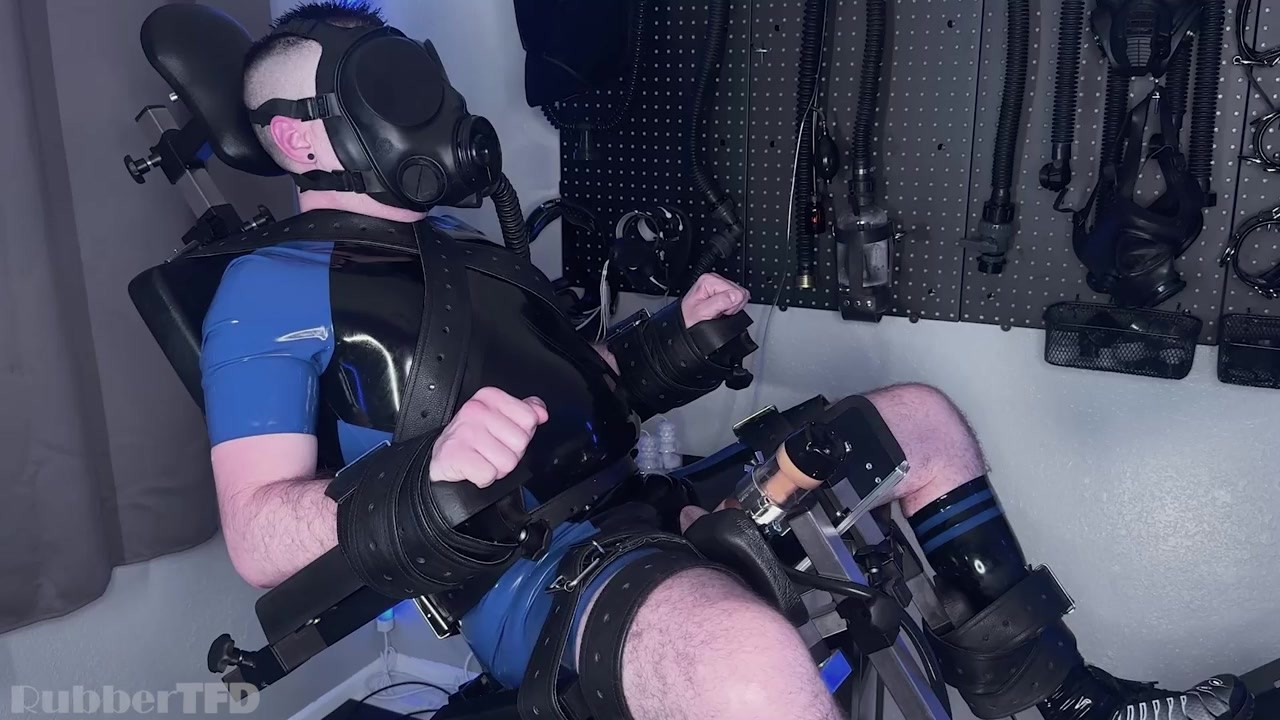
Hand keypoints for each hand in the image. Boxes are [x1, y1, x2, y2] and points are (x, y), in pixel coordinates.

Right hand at [429, 387, 548, 487]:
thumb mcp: (500, 419)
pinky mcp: (456, 454)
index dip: (521, 433)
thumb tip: (541, 411)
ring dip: (497, 468)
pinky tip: (474, 469)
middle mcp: (475, 410)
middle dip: (509, 453)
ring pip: (508, 462)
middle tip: (490, 450)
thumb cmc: (472, 440)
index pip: (529, 418)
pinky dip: (484, 478)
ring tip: (482, 459)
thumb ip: (524, 412)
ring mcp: (465, 432)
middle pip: (521, 442)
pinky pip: (489, 474)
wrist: (442, 460)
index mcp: (489, 397)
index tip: (502, 435)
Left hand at [681, 273, 749, 327]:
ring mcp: (720, 284)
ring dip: (732, 306)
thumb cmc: (689, 318)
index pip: (737, 291)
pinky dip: (733, 306)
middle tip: (718, 311)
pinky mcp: (724, 290)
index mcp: (709, 280)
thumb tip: (736, 295)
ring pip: (741, 294)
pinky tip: (722, 309)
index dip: (731, 305)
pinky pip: (739, 297)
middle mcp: (714, 279)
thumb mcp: (702, 312)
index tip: (719, 310)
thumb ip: (720, 302)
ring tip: (719, 311)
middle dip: (732, 306)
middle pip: (740, 291)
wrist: (685, 324)